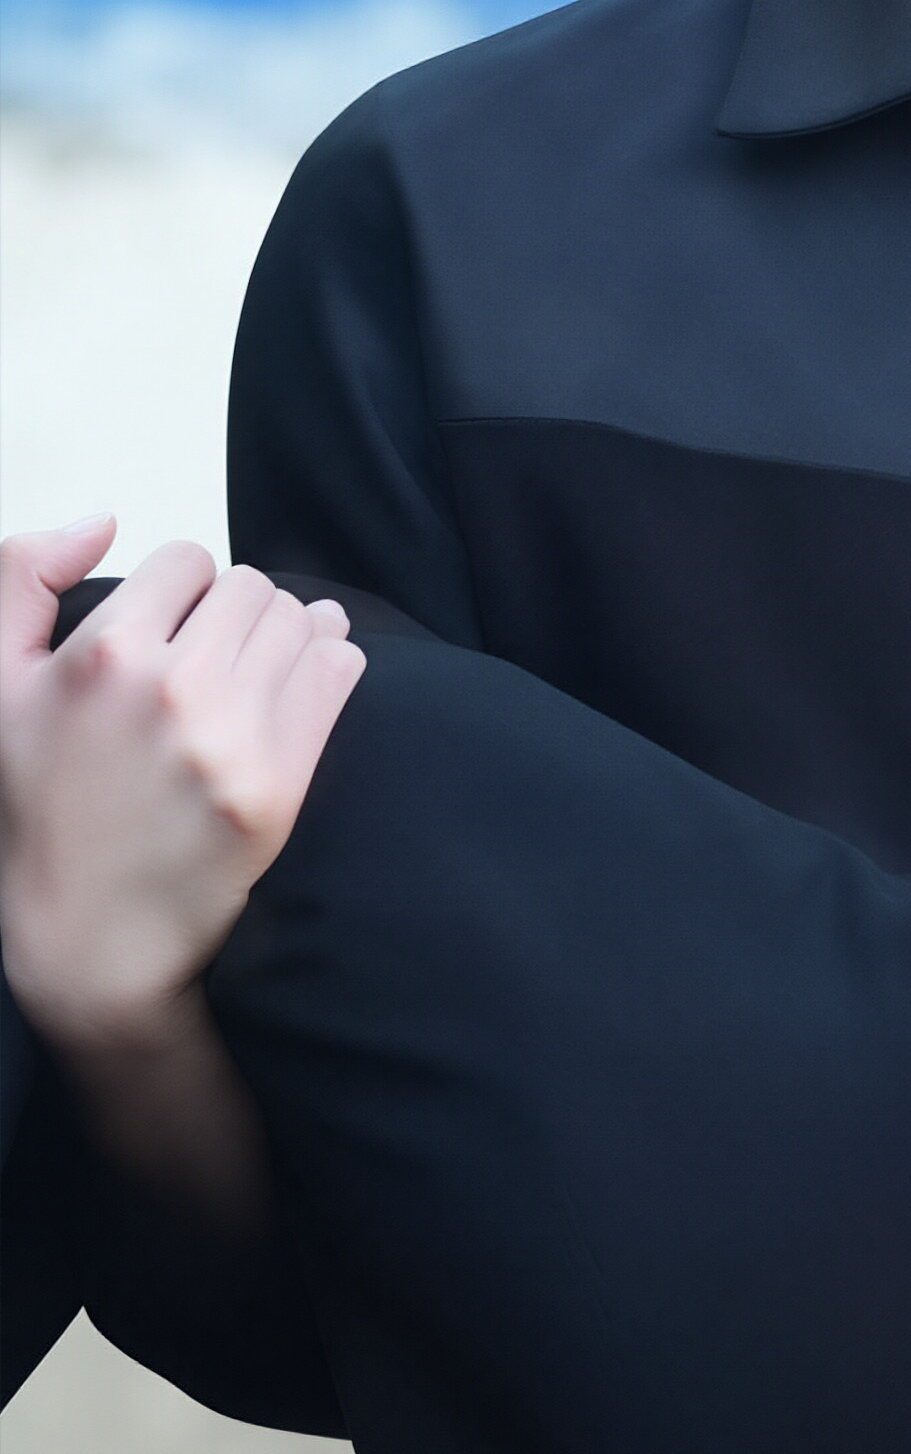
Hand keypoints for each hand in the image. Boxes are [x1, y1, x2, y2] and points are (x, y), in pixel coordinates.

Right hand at [0, 522, 361, 1049]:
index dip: (185, 586)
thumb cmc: (40, 803)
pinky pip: (336, 679)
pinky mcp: (279, 788)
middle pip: (253, 589)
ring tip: (268, 656)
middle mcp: (172, 690)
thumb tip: (101, 521)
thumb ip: (21, 577)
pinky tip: (310, 674)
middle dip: (241, 608)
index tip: (178, 621)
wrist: (90, 932)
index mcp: (103, 656)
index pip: (188, 560)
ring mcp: (231, 742)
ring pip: (301, 626)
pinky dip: (331, 664)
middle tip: (225, 643)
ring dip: (290, 632)